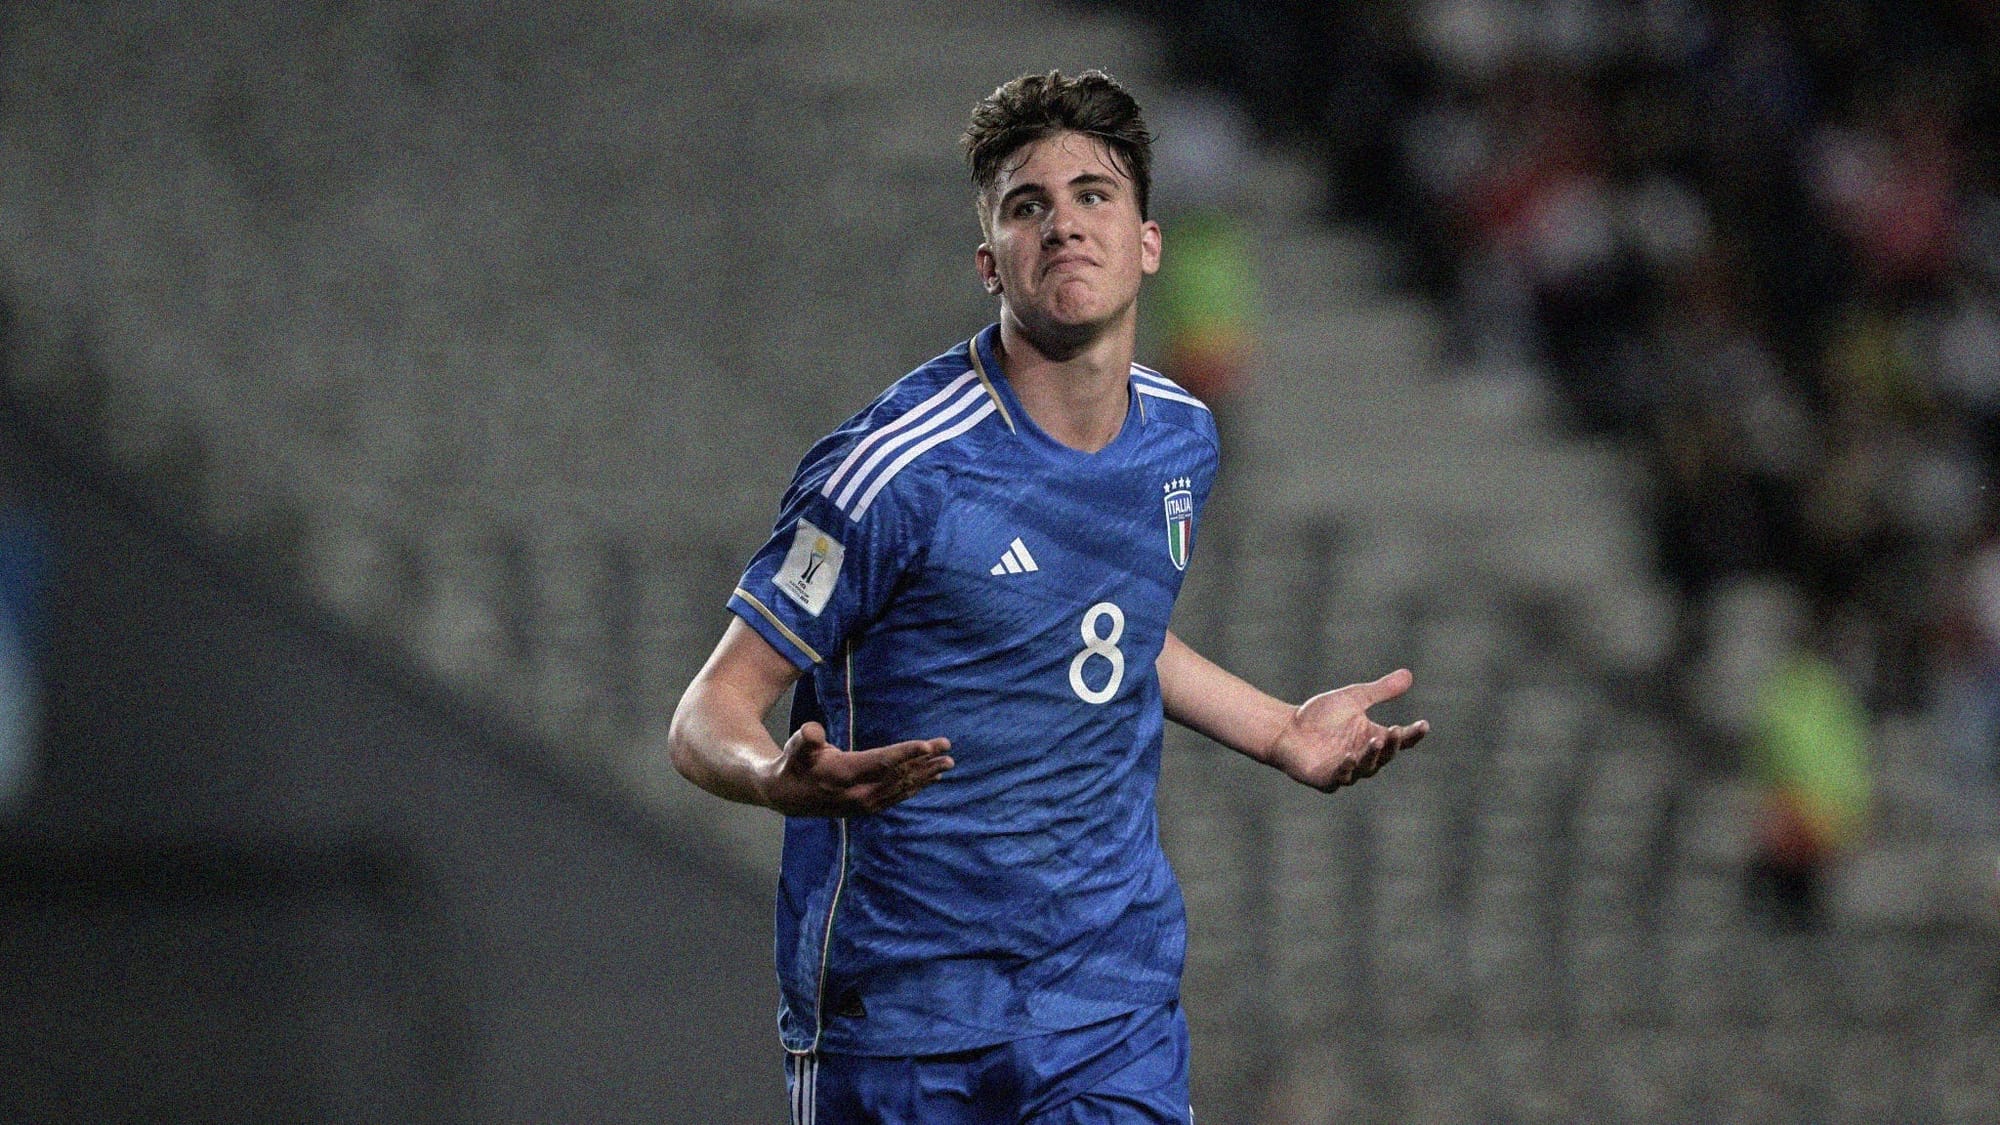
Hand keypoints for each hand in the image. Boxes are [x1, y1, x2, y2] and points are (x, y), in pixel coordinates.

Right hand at [757, 722, 954, 816]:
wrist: (786, 796)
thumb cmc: (793, 763)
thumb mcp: (794, 747)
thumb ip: (805, 739)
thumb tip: (812, 731)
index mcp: (841, 776)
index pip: (879, 763)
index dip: (904, 753)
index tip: (927, 745)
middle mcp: (856, 795)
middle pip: (897, 776)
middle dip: (924, 761)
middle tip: (947, 747)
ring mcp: (863, 805)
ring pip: (901, 788)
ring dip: (925, 775)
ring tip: (948, 763)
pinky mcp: (867, 808)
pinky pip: (897, 796)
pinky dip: (916, 786)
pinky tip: (931, 778)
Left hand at [1268, 669, 1428, 791]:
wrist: (1286, 728)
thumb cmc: (1320, 715)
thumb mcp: (1353, 698)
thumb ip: (1380, 690)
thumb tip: (1408, 674)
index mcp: (1373, 738)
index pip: (1400, 740)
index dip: (1413, 734)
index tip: (1424, 725)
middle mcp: (1364, 757)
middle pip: (1386, 755)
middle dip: (1392, 745)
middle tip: (1396, 731)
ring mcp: (1347, 771)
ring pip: (1367, 768)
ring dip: (1372, 756)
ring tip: (1375, 740)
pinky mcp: (1327, 780)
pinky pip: (1341, 777)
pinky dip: (1347, 768)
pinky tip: (1350, 757)